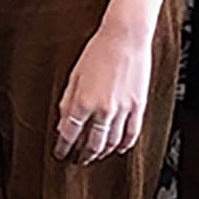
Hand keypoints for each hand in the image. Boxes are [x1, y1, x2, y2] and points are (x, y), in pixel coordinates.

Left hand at [54, 19, 152, 163]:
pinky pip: (133, 133)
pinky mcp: (138, 106)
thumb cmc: (97, 51)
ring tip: (96, 155)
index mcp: (82, 101)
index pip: (69, 133)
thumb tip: (62, 121)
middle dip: (83, 155)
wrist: (124, 38)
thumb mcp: (74, 75)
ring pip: (112, 142)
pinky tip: (119, 148)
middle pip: (91, 143)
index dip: (63, 146)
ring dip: (102, 152)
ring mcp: (123, 110)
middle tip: (78, 160)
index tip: (60, 153)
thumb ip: (68, 100)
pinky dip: (125, 145)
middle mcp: (102, 109)